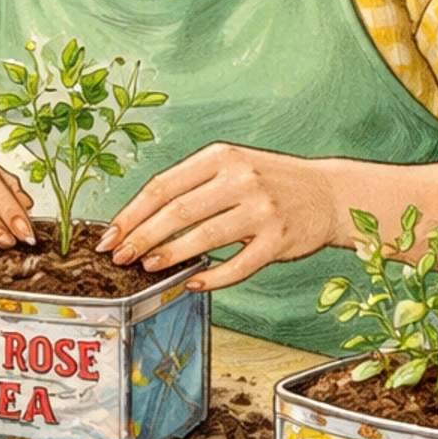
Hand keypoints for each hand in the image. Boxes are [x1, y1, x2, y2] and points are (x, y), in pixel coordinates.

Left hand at [98, 143, 336, 290]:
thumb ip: (192, 186)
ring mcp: (262, 209)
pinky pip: (238, 266)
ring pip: (203, 237)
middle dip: (141, 238)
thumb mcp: (232, 168)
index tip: (109, 236)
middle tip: (119, 258)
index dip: (131, 214)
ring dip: (169, 256)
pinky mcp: (279, 239)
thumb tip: (139, 220)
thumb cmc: (270, 183)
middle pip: (177, 212)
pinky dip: (211, 278)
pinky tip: (193, 282)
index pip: (163, 186)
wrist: (328, 193)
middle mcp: (241, 178)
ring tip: (148, 267)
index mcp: (222, 156)